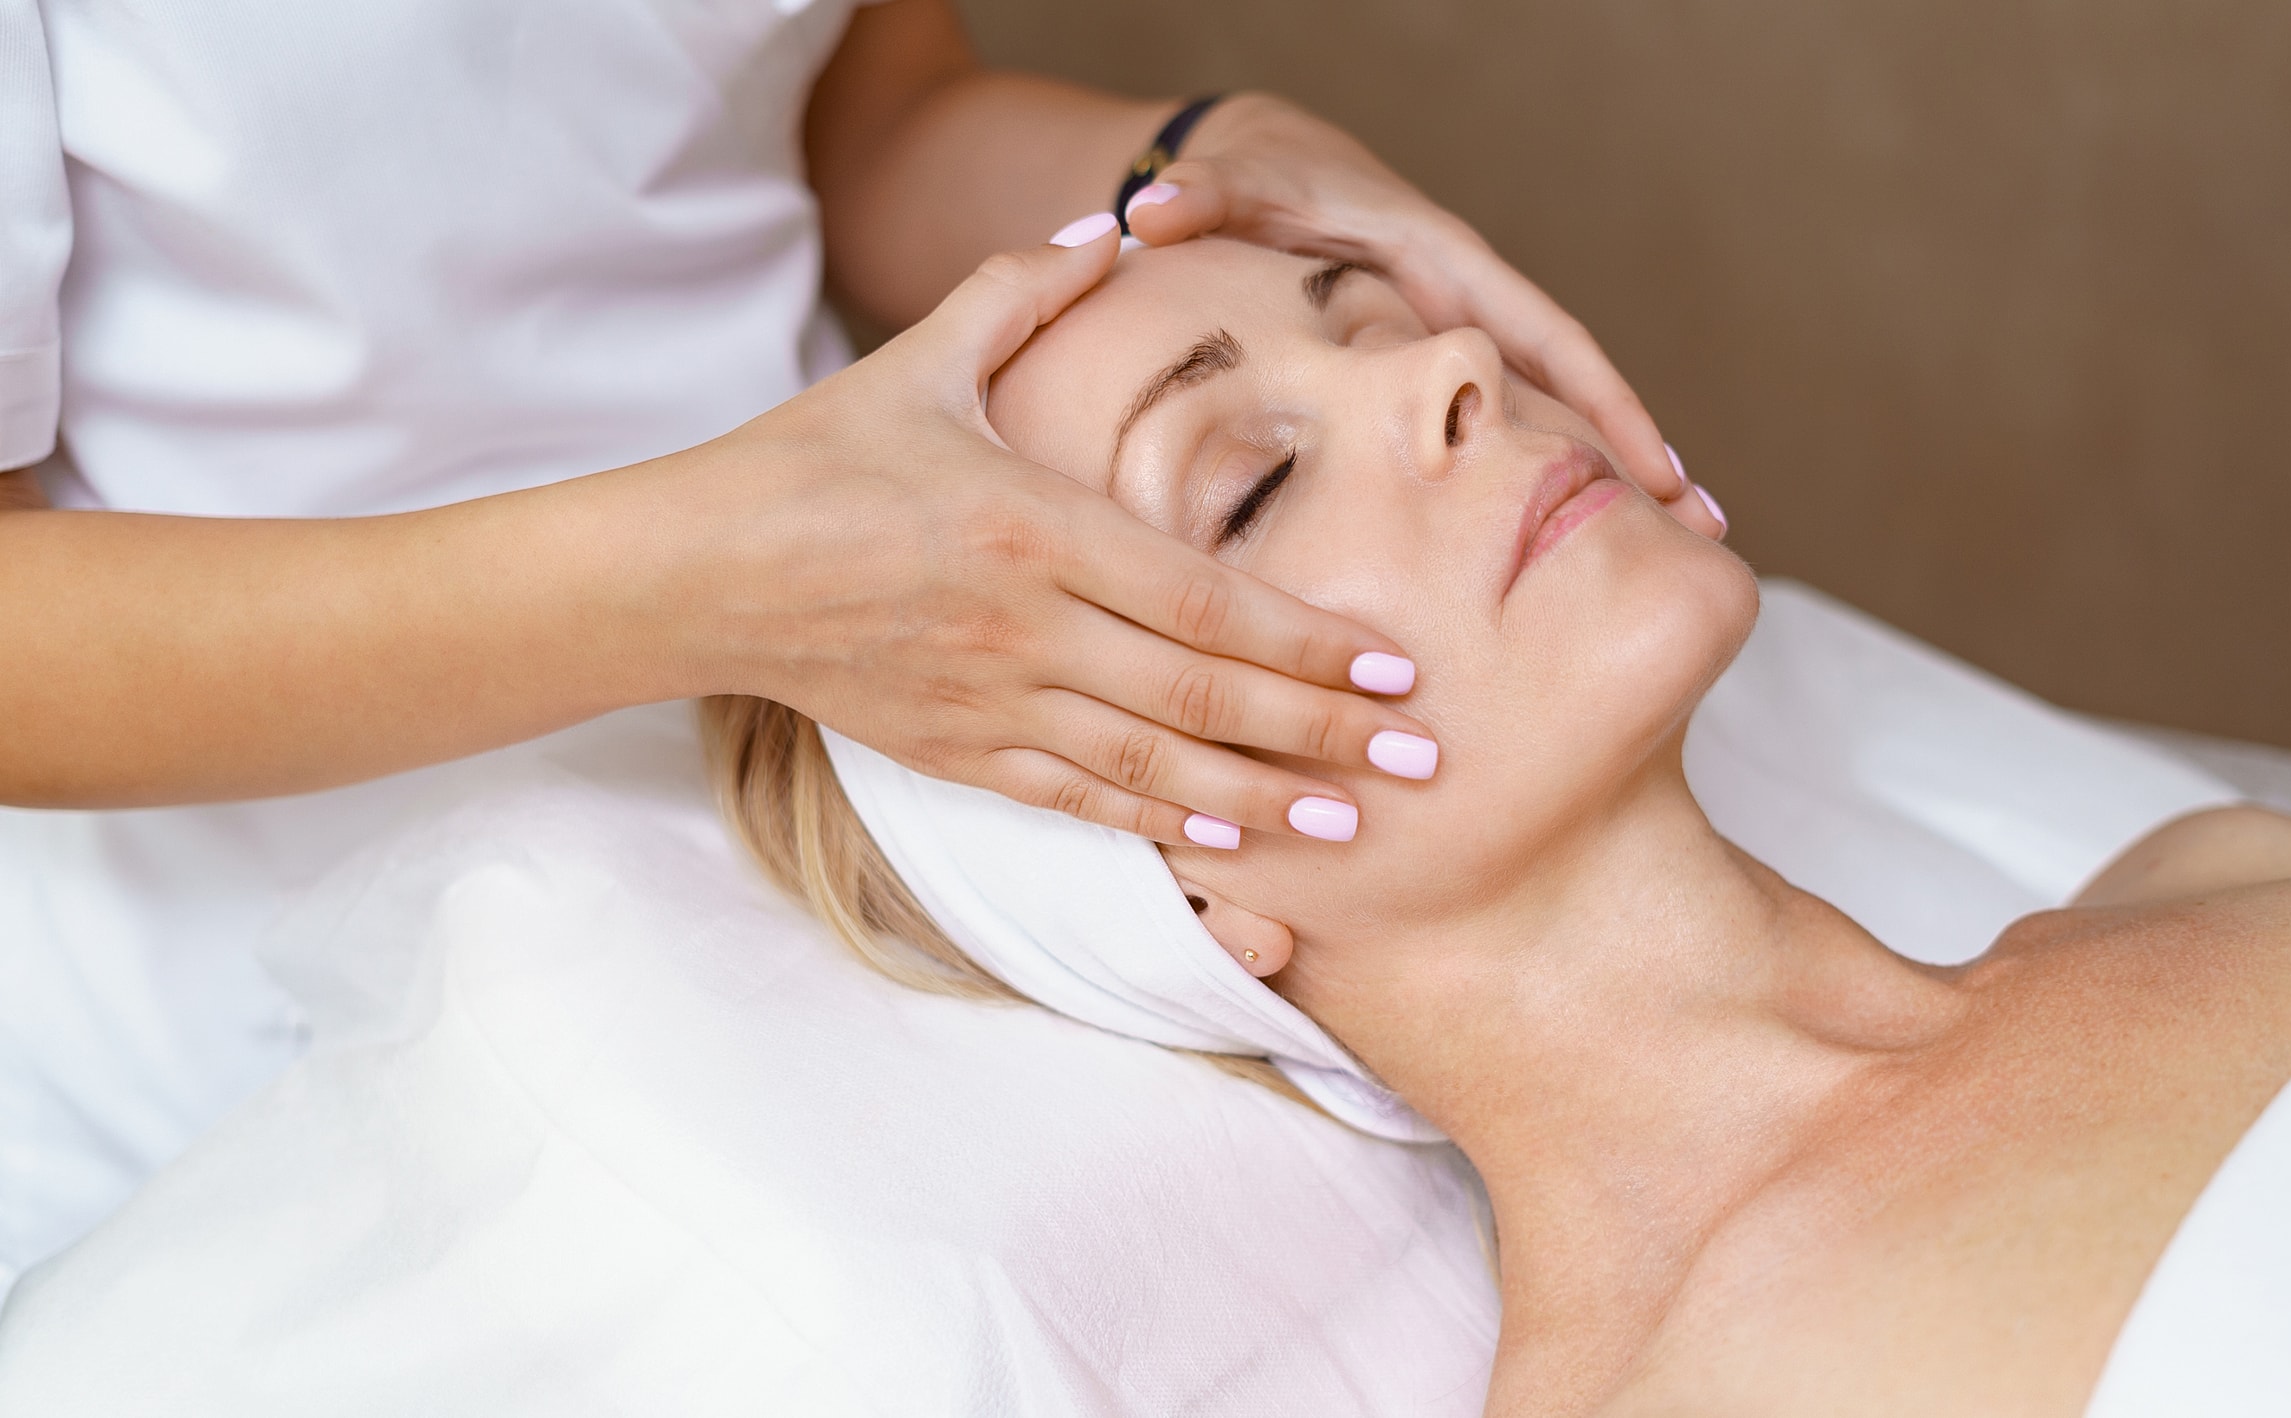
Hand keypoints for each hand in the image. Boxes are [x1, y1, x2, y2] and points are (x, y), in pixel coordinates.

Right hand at [660, 218, 1433, 845]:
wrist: (698, 570)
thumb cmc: (816, 457)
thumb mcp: (922, 360)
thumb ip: (1023, 290)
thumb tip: (1115, 228)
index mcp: (1034, 527)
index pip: (1203, 598)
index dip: (1305, 642)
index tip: (1390, 667)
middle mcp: (1025, 627)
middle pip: (1202, 695)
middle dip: (1322, 734)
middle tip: (1421, 763)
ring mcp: (991, 701)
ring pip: (1152, 766)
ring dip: (1262, 800)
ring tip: (1351, 827)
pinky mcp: (957, 754)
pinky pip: (1077, 801)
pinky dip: (1158, 825)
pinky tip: (1229, 841)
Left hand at [1121, 93, 1725, 539]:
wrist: (1271, 174)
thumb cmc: (1263, 185)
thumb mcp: (1237, 191)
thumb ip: (1203, 205)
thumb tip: (1150, 214)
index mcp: (1444, 266)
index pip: (1543, 340)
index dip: (1602, 403)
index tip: (1653, 468)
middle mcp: (1472, 306)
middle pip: (1572, 388)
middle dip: (1639, 454)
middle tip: (1702, 532)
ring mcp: (1465, 343)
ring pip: (1551, 416)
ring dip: (1615, 474)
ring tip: (1681, 551)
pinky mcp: (1446, 375)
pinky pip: (1510, 431)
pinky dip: (1556, 476)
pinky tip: (1586, 543)